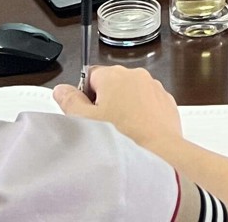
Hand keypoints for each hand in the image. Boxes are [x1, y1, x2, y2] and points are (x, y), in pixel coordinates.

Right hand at [53, 66, 182, 151]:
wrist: (159, 152)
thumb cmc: (123, 137)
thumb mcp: (85, 121)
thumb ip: (70, 101)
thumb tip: (61, 90)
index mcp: (113, 75)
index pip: (89, 76)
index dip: (85, 96)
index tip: (88, 112)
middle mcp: (135, 75)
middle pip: (111, 83)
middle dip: (106, 101)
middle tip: (103, 124)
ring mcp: (153, 86)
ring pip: (131, 92)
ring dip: (125, 106)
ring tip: (122, 130)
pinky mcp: (165, 100)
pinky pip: (148, 102)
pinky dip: (142, 113)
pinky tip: (137, 131)